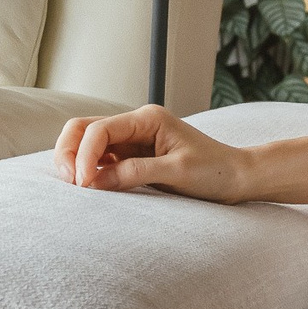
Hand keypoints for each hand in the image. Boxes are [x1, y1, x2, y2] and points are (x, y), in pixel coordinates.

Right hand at [51, 106, 246, 198]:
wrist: (239, 178)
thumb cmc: (217, 171)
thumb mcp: (177, 171)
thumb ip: (135, 172)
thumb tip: (93, 181)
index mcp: (148, 119)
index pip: (99, 129)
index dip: (83, 155)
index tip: (83, 184)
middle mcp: (137, 124)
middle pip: (83, 129)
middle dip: (68, 153)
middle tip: (70, 184)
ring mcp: (133, 140)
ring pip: (87, 144)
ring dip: (75, 163)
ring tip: (77, 189)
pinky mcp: (133, 157)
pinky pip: (100, 160)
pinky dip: (88, 171)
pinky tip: (89, 188)